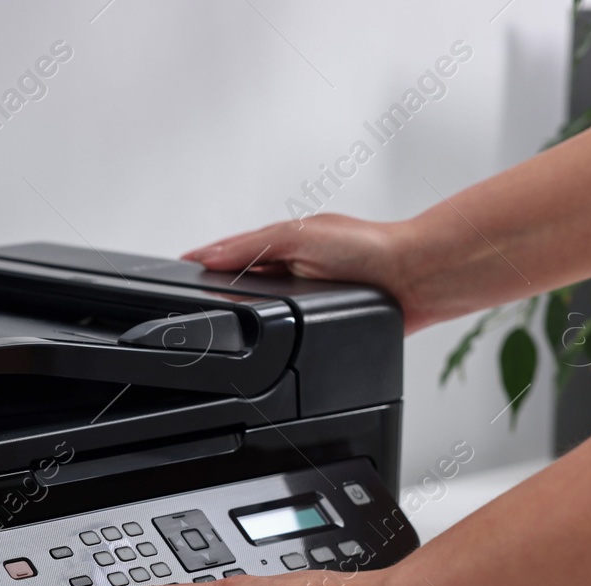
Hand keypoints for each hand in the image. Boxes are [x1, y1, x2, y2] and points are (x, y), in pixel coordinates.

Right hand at [183, 215, 442, 333]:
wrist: (415, 278)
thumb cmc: (370, 247)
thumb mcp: (299, 236)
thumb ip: (253, 246)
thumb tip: (210, 256)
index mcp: (284, 244)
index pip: (233, 255)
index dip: (205, 264)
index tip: (175, 271)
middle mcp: (295, 270)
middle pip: (244, 283)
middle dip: (219, 290)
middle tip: (186, 297)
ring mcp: (310, 298)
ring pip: (266, 311)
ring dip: (246, 316)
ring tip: (216, 321)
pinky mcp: (327, 323)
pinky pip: (290, 334)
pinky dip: (275, 338)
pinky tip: (265, 344)